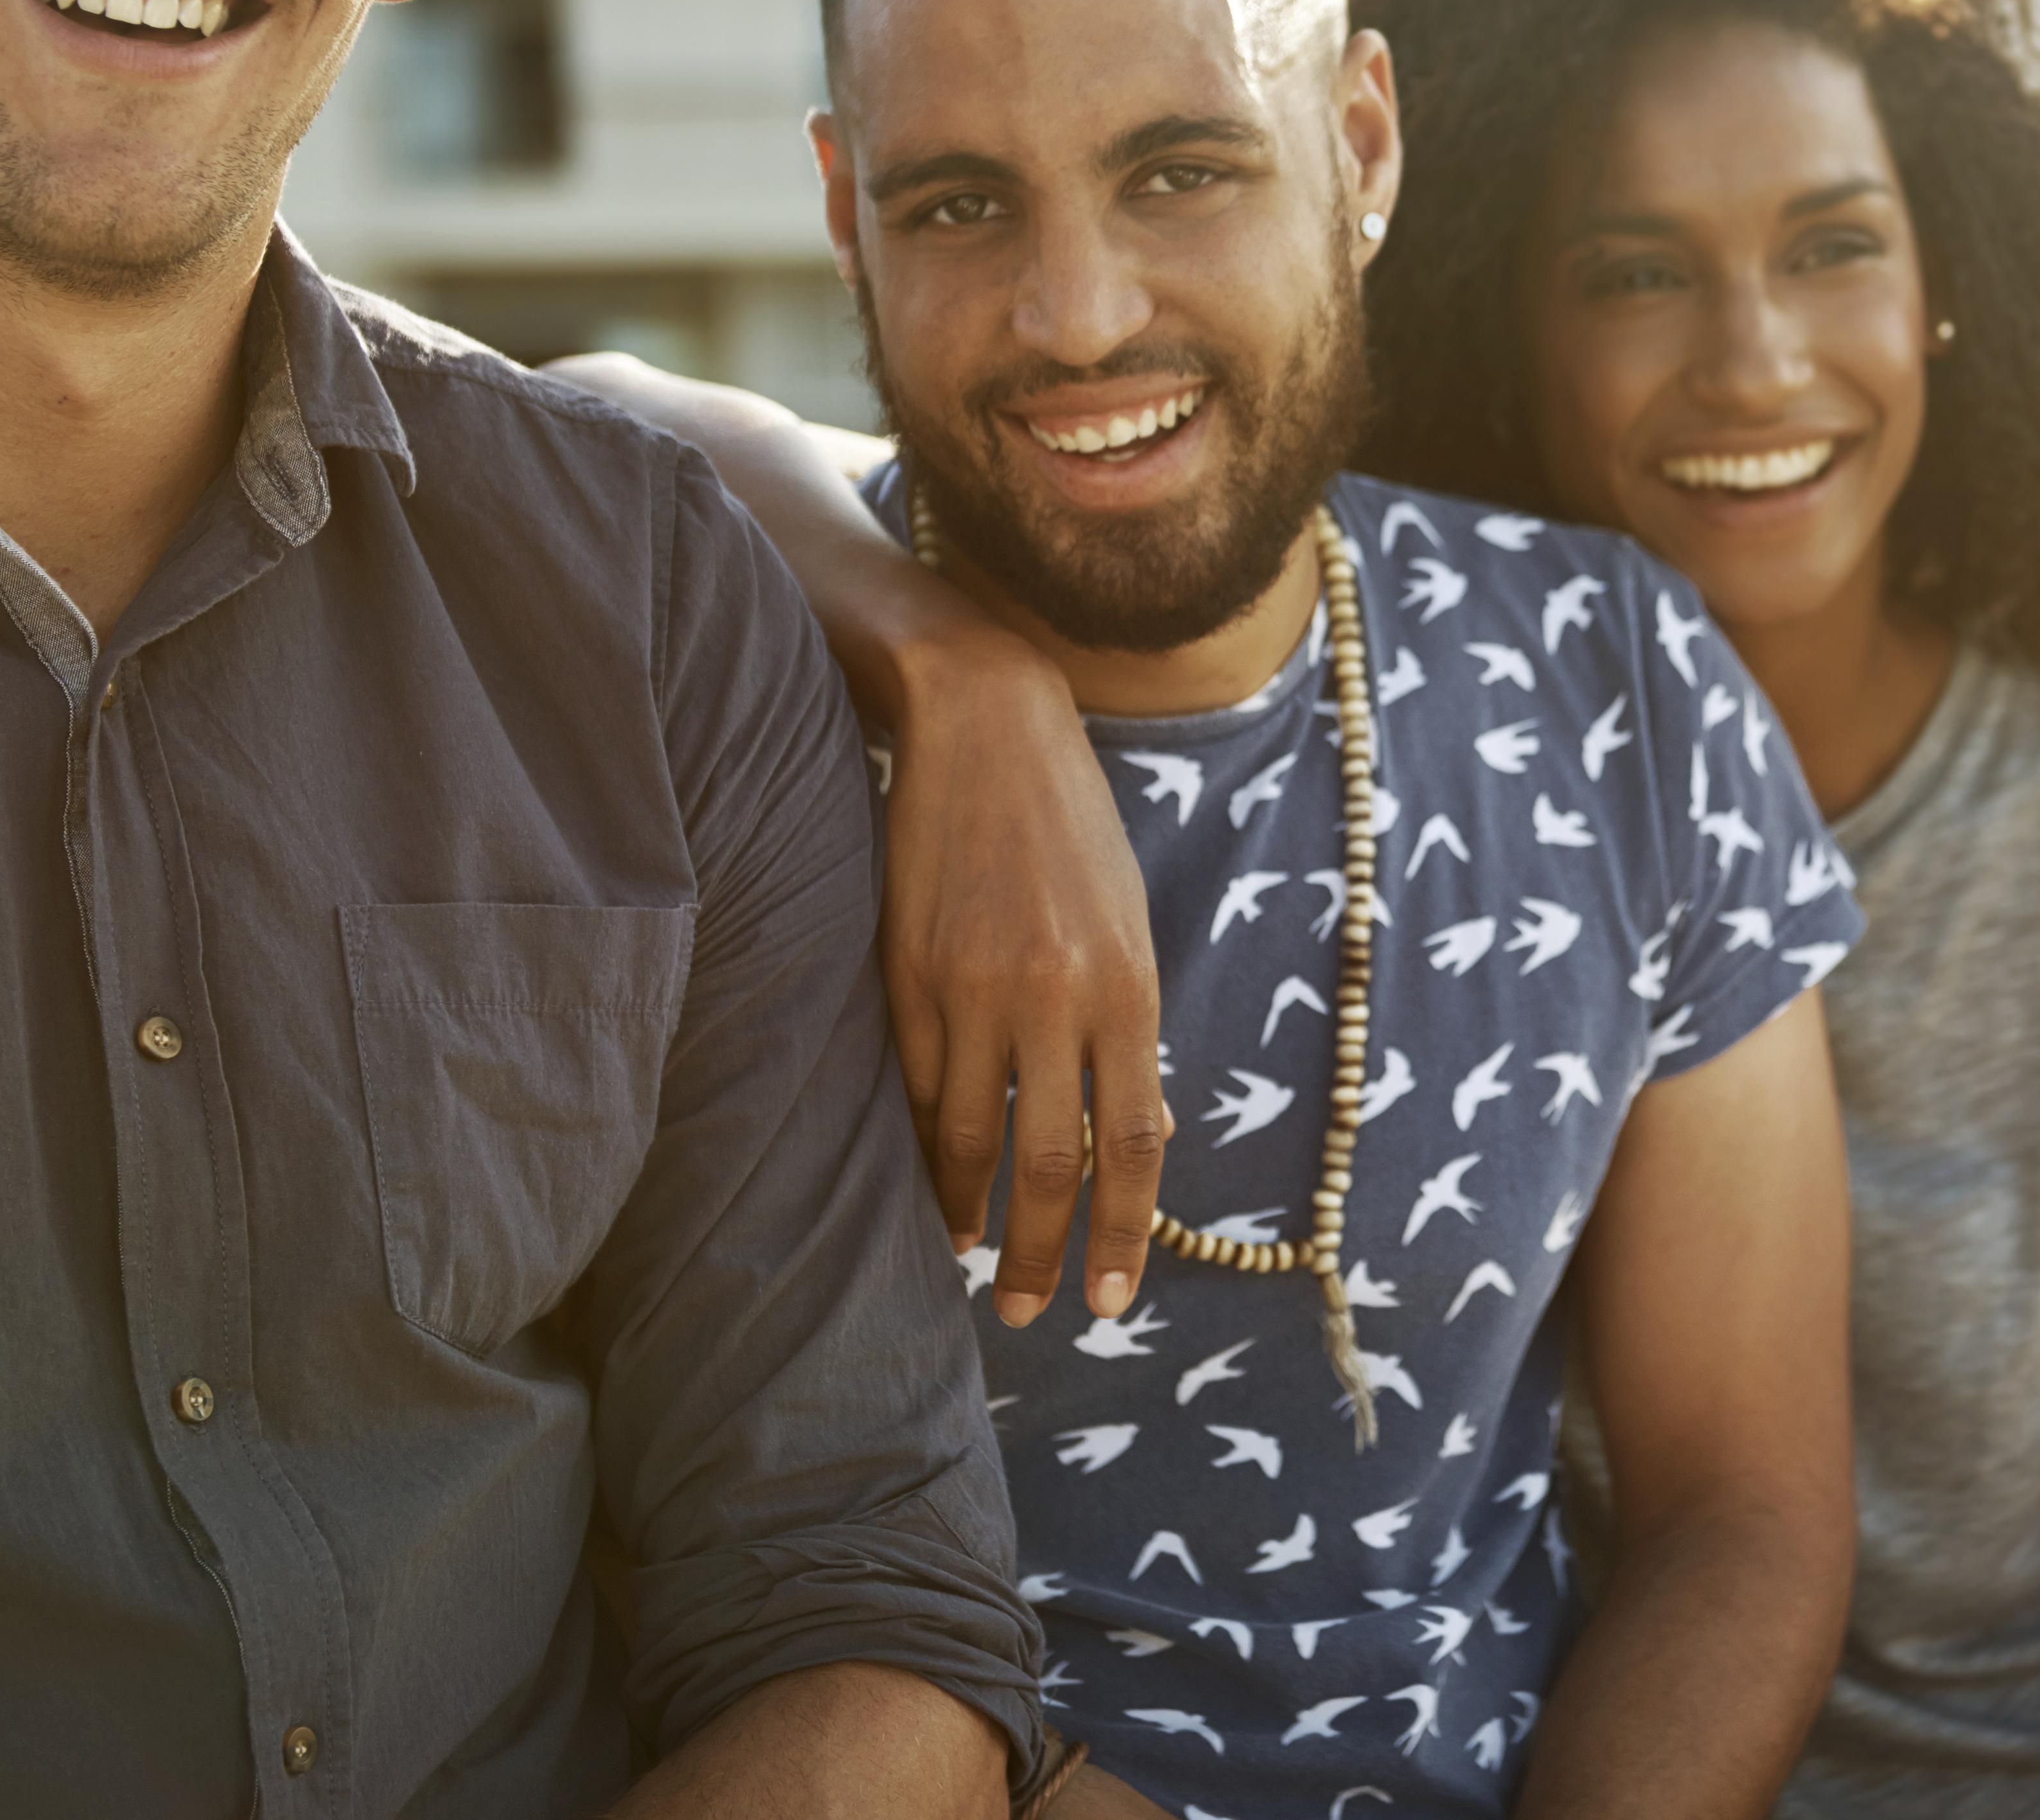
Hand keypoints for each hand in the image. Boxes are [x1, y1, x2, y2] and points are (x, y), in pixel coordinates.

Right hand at [880, 628, 1166, 1326]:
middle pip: (1052, 1162)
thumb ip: (1126, 1031)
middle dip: (1046, 1253)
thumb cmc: (1072, 835)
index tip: (1112, 1302)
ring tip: (972, 1259)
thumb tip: (1133, 1135)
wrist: (989, 726)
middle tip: (1034, 1312)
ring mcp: (974, 986)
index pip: (1133, 1144)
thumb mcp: (1127, 927)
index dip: (1123, 1234)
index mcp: (1128, 985)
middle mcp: (1055, 994)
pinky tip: (927, 1182)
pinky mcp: (906, 971)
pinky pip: (915, 1085)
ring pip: (967, 1138)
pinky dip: (922, 1147)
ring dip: (971, 1214)